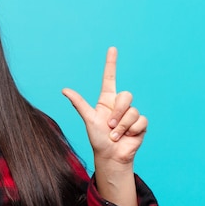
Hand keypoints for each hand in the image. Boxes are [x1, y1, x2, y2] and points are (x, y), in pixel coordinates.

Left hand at [62, 47, 146, 165]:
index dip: (111, 63)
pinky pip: (140, 121)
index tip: (112, 49)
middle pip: (126, 96)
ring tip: (115, 135)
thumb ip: (79, 103)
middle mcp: (119, 105)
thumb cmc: (97, 139)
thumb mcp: (88, 119)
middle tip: (109, 126)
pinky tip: (127, 137)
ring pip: (132, 112)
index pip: (110, 78)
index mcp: (106, 101)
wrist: (110, 156)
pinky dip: (131, 131)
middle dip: (118, 112)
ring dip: (121, 126)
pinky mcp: (140, 124)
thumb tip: (64, 90)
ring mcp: (131, 114)